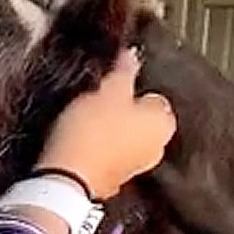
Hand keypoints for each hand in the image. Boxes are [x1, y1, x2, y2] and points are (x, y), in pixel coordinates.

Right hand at [36, 48, 175, 199]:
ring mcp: (138, 167)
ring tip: (85, 120)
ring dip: (112, 130)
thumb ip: (125, 70)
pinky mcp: (116, 180)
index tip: (111, 84)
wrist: (69, 176)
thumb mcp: (108, 89)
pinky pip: (112, 155)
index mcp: (164, 123)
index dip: (132, 89)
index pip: (154, 96)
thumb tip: (133, 54)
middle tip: (97, 100)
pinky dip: (102, 148)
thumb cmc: (93, 129)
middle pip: (141, 119)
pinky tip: (82, 140)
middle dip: (123, 110)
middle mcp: (159, 147)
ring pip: (127, 138)